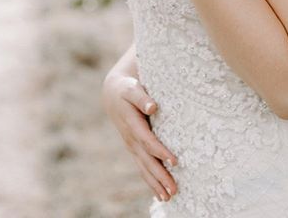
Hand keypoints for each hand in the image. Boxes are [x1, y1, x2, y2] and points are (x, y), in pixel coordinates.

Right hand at [101, 72, 178, 202]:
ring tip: (168, 197)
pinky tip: (159, 193)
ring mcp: (131, 145)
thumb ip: (142, 97)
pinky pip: (142, 167)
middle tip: (173, 190)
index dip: (160, 151)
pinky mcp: (134, 148)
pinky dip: (150, 180)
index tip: (175, 161)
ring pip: (144, 167)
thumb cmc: (127, 89)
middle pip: (146, 160)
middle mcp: (131, 138)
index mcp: (131, 123)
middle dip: (160, 176)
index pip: (147, 140)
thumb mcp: (132, 89)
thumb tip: (153, 107)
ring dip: (155, 183)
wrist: (112, 94)